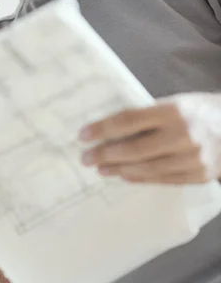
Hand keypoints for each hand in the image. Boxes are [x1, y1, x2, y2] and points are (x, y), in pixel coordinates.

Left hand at [79, 93, 220, 183]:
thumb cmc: (199, 110)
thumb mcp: (175, 102)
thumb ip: (148, 114)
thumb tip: (111, 127)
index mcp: (173, 110)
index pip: (129, 120)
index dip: (103, 129)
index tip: (83, 135)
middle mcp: (183, 134)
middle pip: (135, 148)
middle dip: (105, 154)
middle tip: (86, 158)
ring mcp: (192, 158)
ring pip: (147, 168)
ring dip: (119, 169)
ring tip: (101, 168)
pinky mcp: (199, 175)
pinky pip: (163, 180)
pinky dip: (141, 178)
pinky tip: (124, 175)